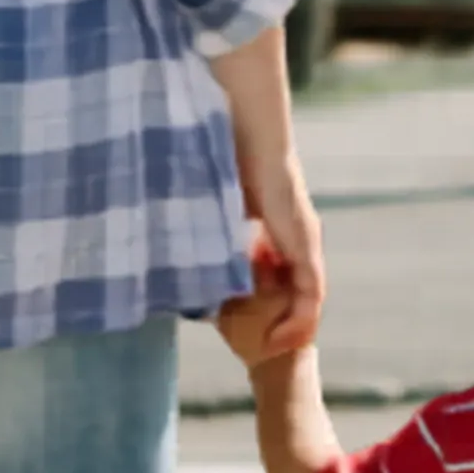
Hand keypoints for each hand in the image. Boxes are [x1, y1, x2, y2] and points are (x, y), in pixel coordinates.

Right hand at [201, 23, 325, 361]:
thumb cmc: (224, 145)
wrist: (250, 122)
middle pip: (295, 287)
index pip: (276, 268)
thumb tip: (162, 229)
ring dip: (293, 324)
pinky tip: (290, 338)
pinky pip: (311, 290)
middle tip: (263, 346)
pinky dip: (301, 317)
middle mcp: (295, 232)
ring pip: (307, 295)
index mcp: (274, 221)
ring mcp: (304, 237)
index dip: (265, 297)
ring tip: (276, 350)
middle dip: (281, 318)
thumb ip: (197, 218)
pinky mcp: (305, 240)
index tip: (246, 322)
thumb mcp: (207, 197)